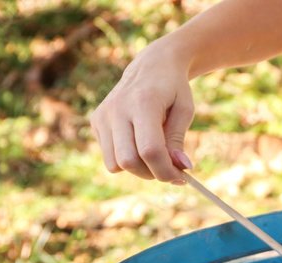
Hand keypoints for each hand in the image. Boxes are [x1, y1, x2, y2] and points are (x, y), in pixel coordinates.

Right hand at [90, 39, 195, 183]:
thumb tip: (182, 168)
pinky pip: (109, 157)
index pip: (150, 150)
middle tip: (170, 170)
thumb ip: (179, 140)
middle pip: (129, 161)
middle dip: (152, 173)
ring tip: (155, 156)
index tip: (182, 177)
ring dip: (139, 169)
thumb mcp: (184, 111)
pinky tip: (139, 143)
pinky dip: (127, 160)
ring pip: (115, 164)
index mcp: (143, 103)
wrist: (152, 65)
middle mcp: (117, 108)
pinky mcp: (96, 120)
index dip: (166, 171)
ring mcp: (103, 114)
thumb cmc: (173, 89)